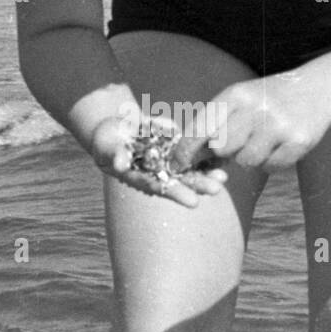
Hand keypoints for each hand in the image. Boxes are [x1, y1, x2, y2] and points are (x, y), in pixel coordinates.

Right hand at [90, 114, 227, 208]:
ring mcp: (166, 159)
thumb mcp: (107, 148)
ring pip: (190, 168)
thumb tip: (121, 164)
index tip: (194, 202)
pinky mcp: (172, 144)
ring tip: (224, 177)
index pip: (162, 187)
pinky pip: (191, 149)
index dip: (177, 194)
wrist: (115, 129)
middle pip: (180, 181)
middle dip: (198, 185)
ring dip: (206, 173)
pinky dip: (205, 154)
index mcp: (143, 177)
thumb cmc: (106, 142)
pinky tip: (222, 156)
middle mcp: (158, 172)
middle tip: (216, 190)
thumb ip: (115, 155)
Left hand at [178, 72, 330, 170]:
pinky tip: (280, 145)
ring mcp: (279, 125)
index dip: (186, 148)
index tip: (178, 162)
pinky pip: (271, 167)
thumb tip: (186, 156)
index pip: (201, 126)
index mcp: (237, 94)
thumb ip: (215, 122)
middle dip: (226, 151)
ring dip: (250, 157)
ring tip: (263, 140)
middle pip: (222, 147)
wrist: (319, 89)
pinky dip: (272, 162)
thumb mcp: (241, 99)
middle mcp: (257, 108)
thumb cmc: (270, 99)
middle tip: (239, 142)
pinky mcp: (298, 141)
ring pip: (246, 161)